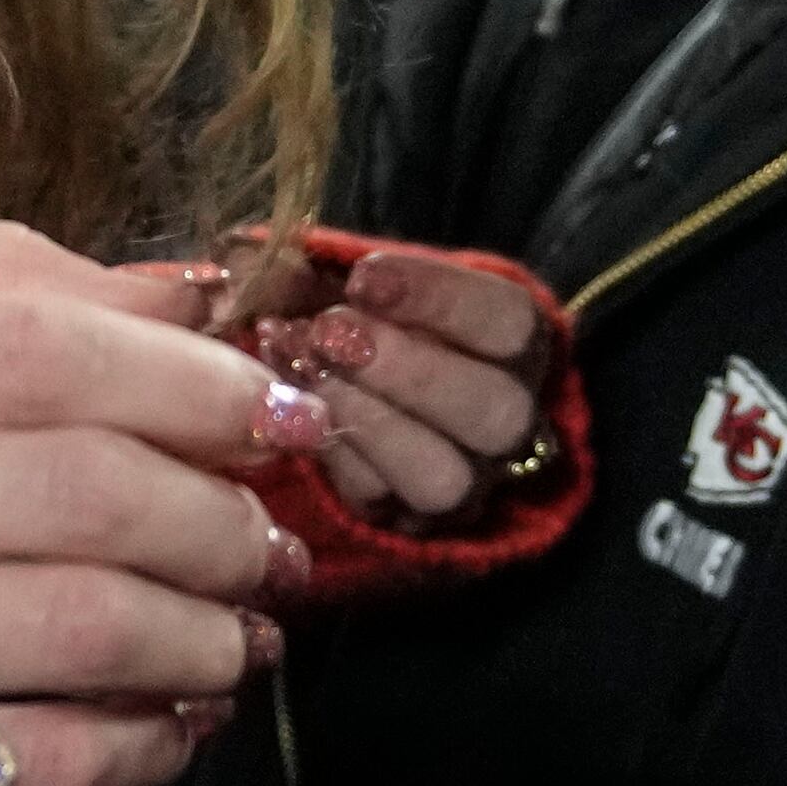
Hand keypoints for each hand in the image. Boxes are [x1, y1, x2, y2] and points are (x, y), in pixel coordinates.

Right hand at [0, 221, 330, 785]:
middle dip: (216, 513)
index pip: (26, 350)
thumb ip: (13, 291)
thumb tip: (196, 297)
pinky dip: (142, 744)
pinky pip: (35, 760)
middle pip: (73, 490)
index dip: (180, 377)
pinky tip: (176, 712)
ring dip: (205, 629)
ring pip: (78, 626)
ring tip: (245, 621)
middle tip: (270, 528)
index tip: (274, 406)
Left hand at [221, 237, 557, 523]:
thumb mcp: (369, 283)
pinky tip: (286, 406)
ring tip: (306, 371)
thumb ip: (338, 271)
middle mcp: (510, 424)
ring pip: (443, 477)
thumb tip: (269, 262)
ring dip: (365, 419)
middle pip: (494, 411)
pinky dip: (327, 449)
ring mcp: (467, 483)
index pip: (509, 323)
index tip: (364, 277)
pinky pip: (377, 502)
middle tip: (330, 332)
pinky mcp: (408, 523)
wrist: (369, 393)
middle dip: (405, 368)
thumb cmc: (374, 318)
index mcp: (517, 346)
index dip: (439, 297)